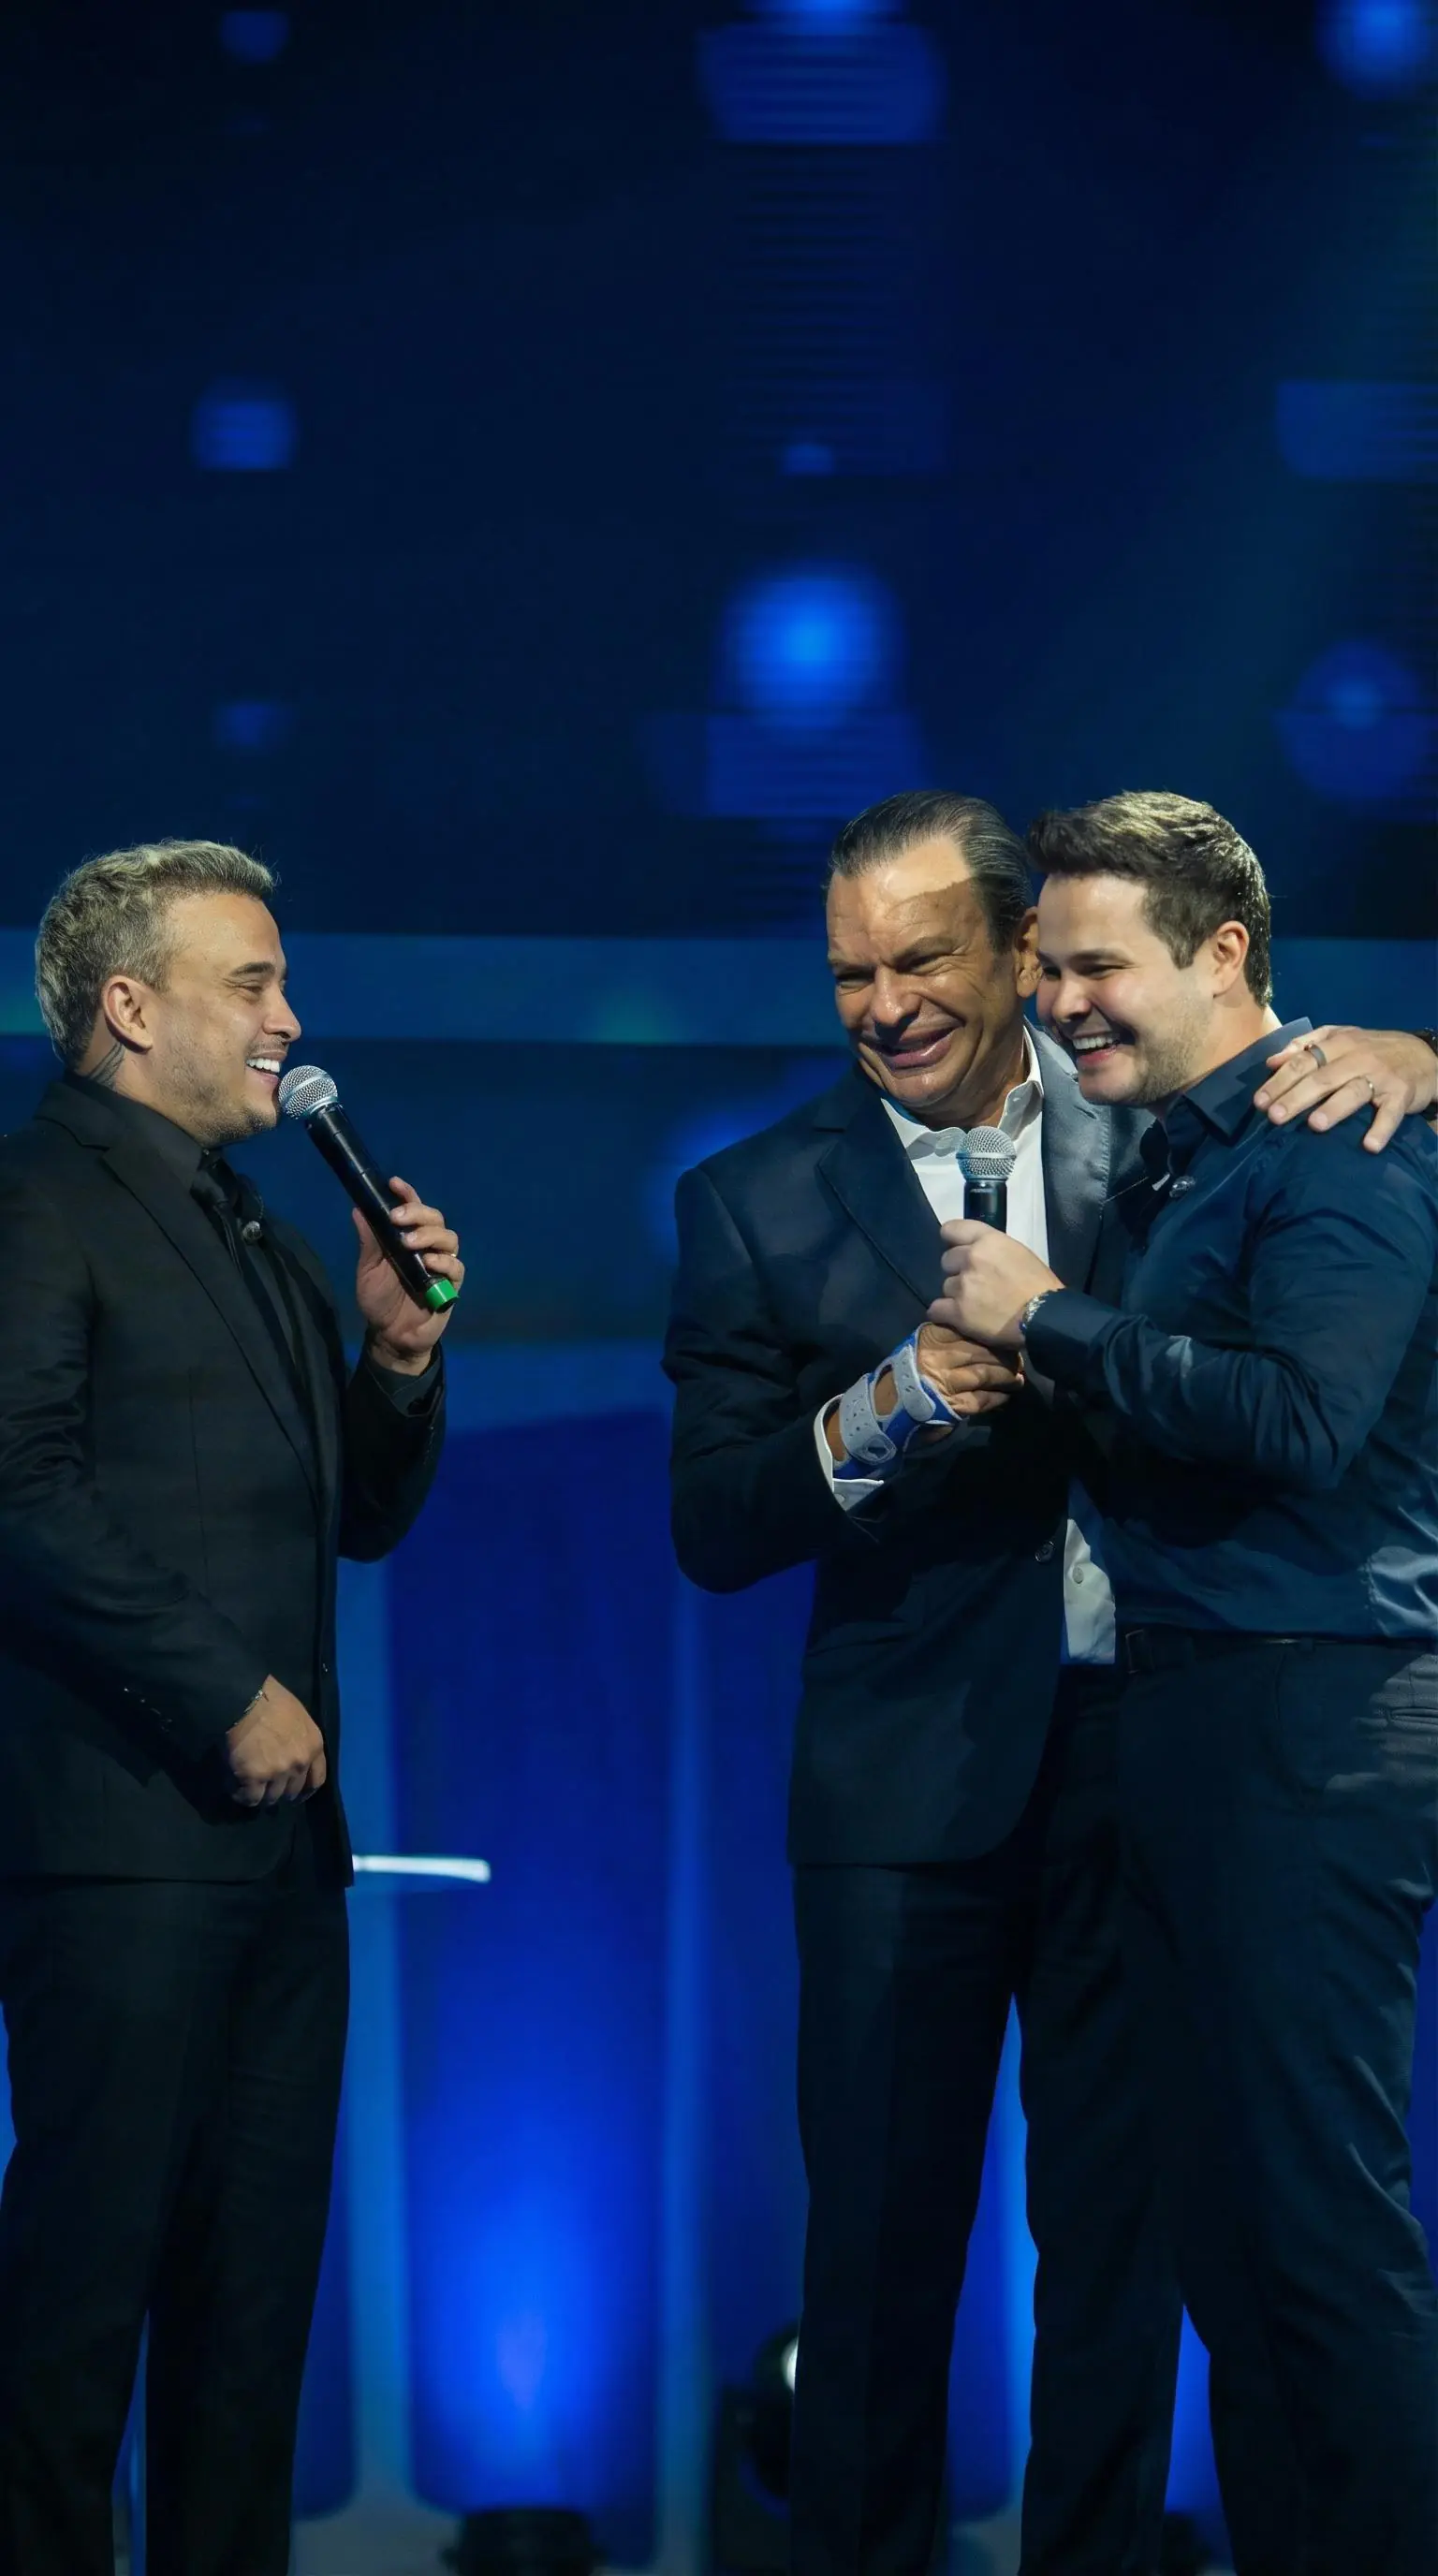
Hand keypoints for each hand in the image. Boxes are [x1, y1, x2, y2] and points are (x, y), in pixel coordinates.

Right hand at [224, 1676, 325, 1809]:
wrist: (244, 1699)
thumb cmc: (270, 1700)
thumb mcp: (298, 1717)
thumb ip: (299, 1740)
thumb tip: (288, 1752)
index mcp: (313, 1746)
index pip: (316, 1780)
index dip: (305, 1791)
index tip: (297, 1797)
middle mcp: (300, 1763)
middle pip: (291, 1791)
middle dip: (278, 1791)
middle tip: (264, 1787)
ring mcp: (278, 1772)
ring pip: (270, 1798)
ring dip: (259, 1794)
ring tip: (246, 1785)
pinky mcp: (254, 1778)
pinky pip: (249, 1798)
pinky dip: (241, 1795)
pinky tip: (234, 1787)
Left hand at [355, 1176, 463, 1372]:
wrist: (390, 1336)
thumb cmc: (379, 1301)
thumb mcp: (368, 1271)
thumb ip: (369, 1243)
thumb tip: (359, 1210)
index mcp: (407, 1239)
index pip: (412, 1210)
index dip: (407, 1194)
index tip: (394, 1183)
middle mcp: (427, 1247)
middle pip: (435, 1219)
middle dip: (418, 1213)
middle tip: (399, 1219)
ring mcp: (441, 1266)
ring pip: (449, 1238)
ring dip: (430, 1235)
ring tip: (409, 1243)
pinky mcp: (452, 1286)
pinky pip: (456, 1267)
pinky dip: (444, 1262)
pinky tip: (429, 1263)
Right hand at [912, 1321, 1021, 1417]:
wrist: (886, 1408)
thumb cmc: (906, 1375)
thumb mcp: (923, 1347)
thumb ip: (947, 1339)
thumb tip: (981, 1334)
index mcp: (933, 1337)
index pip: (971, 1330)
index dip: (993, 1335)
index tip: (1007, 1337)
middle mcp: (939, 1356)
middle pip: (982, 1350)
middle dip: (1005, 1356)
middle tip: (1018, 1360)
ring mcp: (945, 1380)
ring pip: (985, 1373)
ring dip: (1006, 1377)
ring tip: (1017, 1379)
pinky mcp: (951, 1404)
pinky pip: (981, 1399)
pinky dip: (997, 1398)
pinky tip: (1006, 1396)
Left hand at [930, 1223, 1061, 1349]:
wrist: (1044, 1317)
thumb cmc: (1040, 1286)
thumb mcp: (1019, 1254)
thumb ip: (994, 1250)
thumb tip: (979, 1255)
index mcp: (988, 1240)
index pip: (951, 1229)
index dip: (952, 1240)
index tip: (957, 1248)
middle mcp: (971, 1258)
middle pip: (946, 1260)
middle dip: (957, 1271)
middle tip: (973, 1283)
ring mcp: (962, 1285)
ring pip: (945, 1286)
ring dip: (955, 1294)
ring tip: (974, 1304)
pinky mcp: (957, 1312)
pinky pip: (936, 1309)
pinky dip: (945, 1313)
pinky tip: (957, 1317)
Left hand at [1253, 1027, 1437, 1153]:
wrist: (1423, 1055)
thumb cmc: (1372, 1049)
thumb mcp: (1340, 1038)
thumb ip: (1305, 1045)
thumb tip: (1271, 1061)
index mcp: (1338, 1044)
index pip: (1303, 1061)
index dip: (1280, 1080)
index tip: (1259, 1101)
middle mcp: (1358, 1058)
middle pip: (1323, 1077)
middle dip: (1297, 1096)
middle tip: (1275, 1116)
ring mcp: (1381, 1076)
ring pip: (1354, 1091)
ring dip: (1334, 1108)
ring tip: (1314, 1125)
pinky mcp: (1402, 1094)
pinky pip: (1391, 1113)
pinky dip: (1381, 1128)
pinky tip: (1369, 1145)